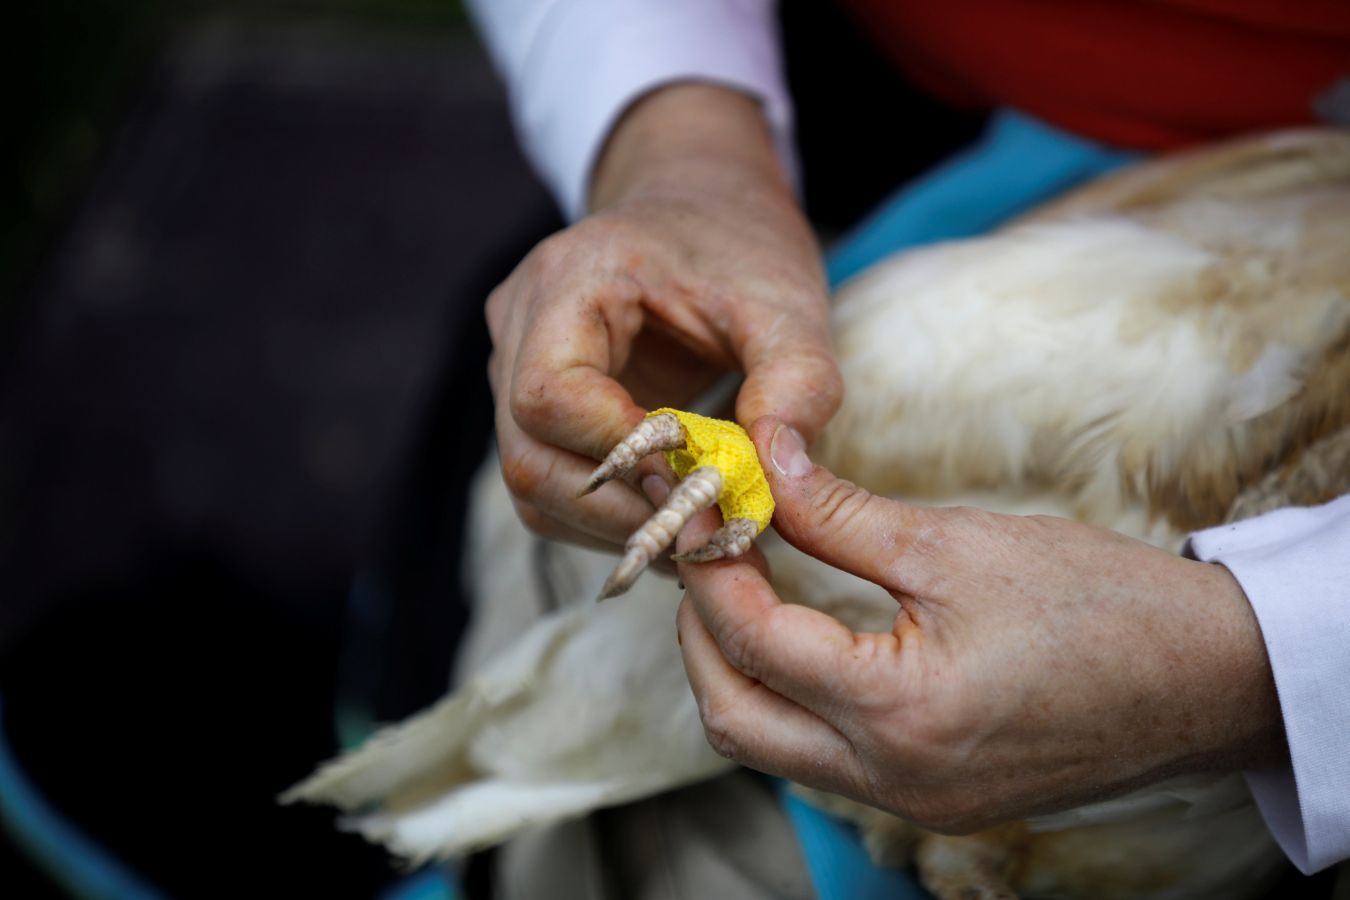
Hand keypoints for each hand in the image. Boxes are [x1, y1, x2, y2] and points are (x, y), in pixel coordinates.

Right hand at [487, 84, 840, 552]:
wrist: (701, 207)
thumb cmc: (739, 245)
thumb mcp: (787, 303)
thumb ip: (795, 384)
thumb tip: (774, 481)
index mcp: (569, 278)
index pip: (549, 395)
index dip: (620, 455)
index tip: (700, 483)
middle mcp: (519, 324)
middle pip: (528, 456)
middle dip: (624, 511)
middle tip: (711, 535)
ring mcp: (514, 367)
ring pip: (534, 485)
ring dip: (617, 526)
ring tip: (700, 532)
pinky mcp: (533, 407)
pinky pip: (551, 486)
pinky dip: (610, 517)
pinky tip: (674, 512)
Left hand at [676, 417, 1285, 832]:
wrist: (1205, 679)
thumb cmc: (1097, 603)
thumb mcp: (955, 544)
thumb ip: (839, 513)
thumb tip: (766, 462)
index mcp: (898, 712)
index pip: (752, 641)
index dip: (711, 568)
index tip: (704, 511)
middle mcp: (892, 779)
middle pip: (734, 718)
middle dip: (700, 634)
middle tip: (706, 556)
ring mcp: (912, 802)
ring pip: (770, 747)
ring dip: (738, 671)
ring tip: (745, 588)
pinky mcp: (931, 800)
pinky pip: (821, 760)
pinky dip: (790, 700)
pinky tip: (801, 640)